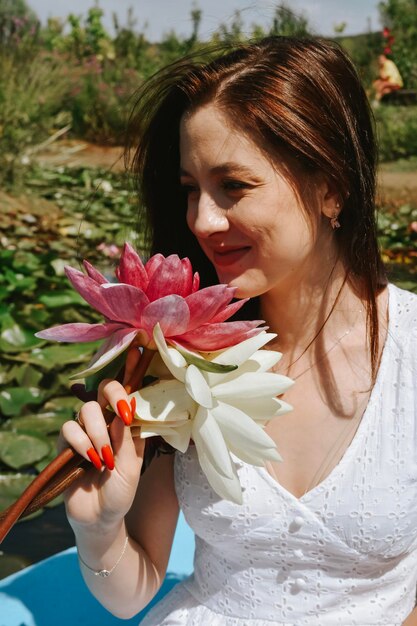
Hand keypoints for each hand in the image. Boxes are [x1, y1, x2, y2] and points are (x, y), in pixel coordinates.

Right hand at [59, 351, 144, 531]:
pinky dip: (82, 442)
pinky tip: (92, 460)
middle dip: (113, 395)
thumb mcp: (132, 466)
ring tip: (106, 457)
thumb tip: (126, 408)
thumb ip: (128, 439)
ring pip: (86, 410)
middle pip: (103, 389)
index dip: (131, 371)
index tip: (138, 353)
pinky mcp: (66, 444)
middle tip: (123, 413)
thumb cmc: (121, 491)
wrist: (101, 518)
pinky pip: (69, 428)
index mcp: (125, 423)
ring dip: (98, 432)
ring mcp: (84, 431)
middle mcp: (105, 421)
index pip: (127, 391)